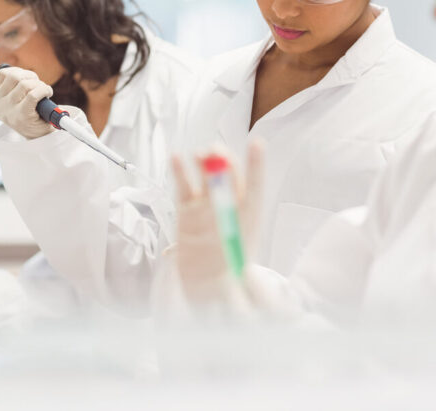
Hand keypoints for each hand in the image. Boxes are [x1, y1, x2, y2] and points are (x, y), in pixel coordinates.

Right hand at [0, 66, 54, 138]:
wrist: (38, 137)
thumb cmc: (27, 117)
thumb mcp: (10, 102)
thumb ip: (0, 87)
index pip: (2, 74)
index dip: (19, 71)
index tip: (28, 78)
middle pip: (14, 76)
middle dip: (30, 76)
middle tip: (38, 84)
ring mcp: (9, 111)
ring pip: (24, 84)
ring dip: (39, 84)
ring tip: (44, 90)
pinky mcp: (22, 115)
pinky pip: (33, 94)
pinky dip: (43, 90)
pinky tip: (47, 94)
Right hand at [171, 141, 263, 304]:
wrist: (207, 289)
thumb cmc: (229, 280)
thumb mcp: (240, 279)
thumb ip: (240, 277)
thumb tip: (247, 286)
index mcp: (249, 220)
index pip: (254, 189)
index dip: (256, 167)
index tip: (257, 145)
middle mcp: (228, 209)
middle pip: (227, 180)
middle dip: (224, 164)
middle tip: (217, 152)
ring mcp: (206, 209)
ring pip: (205, 181)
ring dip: (203, 165)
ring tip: (200, 154)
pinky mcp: (186, 211)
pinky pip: (183, 189)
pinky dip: (180, 173)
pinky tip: (177, 159)